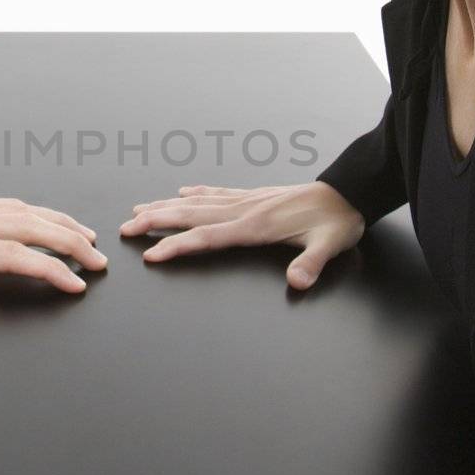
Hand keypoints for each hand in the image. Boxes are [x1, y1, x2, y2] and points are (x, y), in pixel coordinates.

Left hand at [0, 185, 107, 323]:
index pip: (9, 255)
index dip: (46, 268)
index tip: (76, 282)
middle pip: (28, 227)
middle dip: (69, 243)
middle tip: (100, 262)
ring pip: (21, 211)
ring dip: (58, 223)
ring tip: (88, 238)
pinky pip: (5, 205)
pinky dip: (33, 212)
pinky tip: (42, 218)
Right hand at [119, 182, 363, 288]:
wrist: (350, 191)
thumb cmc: (337, 221)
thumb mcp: (329, 246)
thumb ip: (310, 264)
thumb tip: (297, 282)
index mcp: (255, 225)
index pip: (206, 237)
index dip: (176, 246)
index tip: (150, 255)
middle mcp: (244, 209)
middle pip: (190, 215)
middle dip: (155, 221)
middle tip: (124, 228)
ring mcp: (247, 200)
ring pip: (197, 202)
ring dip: (166, 206)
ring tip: (139, 209)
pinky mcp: (255, 196)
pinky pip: (217, 193)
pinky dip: (196, 193)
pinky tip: (182, 192)